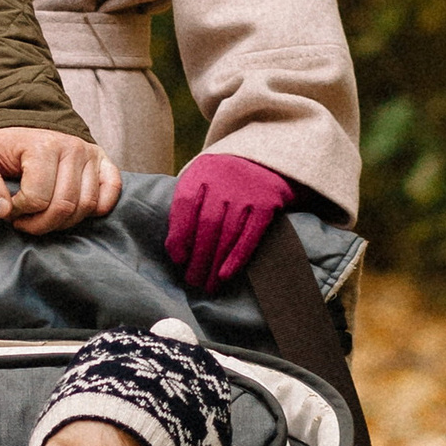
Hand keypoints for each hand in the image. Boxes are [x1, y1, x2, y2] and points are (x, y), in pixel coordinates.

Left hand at [0, 127, 122, 235]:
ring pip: (86, 205)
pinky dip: (99, 207)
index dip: (19, 213)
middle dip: (40, 224)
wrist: (18, 113)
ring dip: (64, 221)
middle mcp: (72, 148)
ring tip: (43, 216)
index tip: (8, 208)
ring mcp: (89, 154)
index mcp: (42, 146)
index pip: (37, 200)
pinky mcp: (101, 159)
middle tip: (24, 221)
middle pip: (64, 206)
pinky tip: (77, 211)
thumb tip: (3, 211)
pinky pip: (111, 189)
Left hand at [166, 149, 295, 290]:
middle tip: (193, 281)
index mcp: (201, 172)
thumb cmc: (225, 179)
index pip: (184, 205)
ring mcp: (248, 191)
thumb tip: (177, 251)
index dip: (179, 235)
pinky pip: (251, 235)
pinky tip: (226, 274)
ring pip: (228, 233)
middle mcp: (224, 179)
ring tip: (208, 285)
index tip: (178, 260)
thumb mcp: (202, 180)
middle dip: (198, 258)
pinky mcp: (268, 202)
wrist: (267, 160)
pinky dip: (237, 257)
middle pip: (207, 225)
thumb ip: (188, 207)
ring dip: (215, 263)